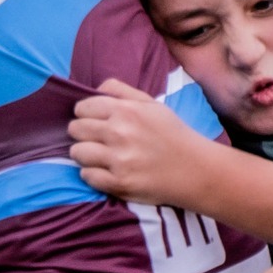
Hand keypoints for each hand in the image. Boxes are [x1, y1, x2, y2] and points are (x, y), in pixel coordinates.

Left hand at [68, 78, 211, 204]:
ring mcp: (118, 160)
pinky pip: (86, 176)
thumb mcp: (152, 104)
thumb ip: (122, 91)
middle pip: (75, 129)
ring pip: (77, 153)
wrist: (196, 169)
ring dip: (84, 155)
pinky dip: (92, 175)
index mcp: (126, 110)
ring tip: (99, 157)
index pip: (82, 108)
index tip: (94, 122)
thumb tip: (95, 88)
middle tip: (97, 140)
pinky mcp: (119, 183)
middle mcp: (119, 133)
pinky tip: (106, 172)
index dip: (85, 114)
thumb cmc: (172, 134)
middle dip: (83, 134)